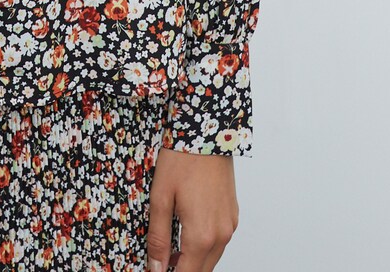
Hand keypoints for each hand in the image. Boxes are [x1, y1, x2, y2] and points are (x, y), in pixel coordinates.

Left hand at [146, 147, 237, 271]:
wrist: (207, 132)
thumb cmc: (182, 160)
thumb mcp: (161, 198)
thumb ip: (158, 237)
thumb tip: (156, 266)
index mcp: (202, 235)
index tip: (157, 270)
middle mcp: (221, 235)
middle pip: (202, 271)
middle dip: (182, 269)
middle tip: (162, 262)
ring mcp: (230, 225)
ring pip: (212, 257)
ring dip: (194, 259)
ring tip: (172, 250)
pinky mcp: (233, 214)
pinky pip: (220, 241)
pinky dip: (205, 245)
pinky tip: (188, 233)